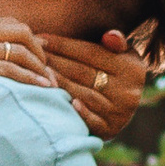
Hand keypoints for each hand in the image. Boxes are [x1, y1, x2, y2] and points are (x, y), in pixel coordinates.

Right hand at [0, 13, 61, 101]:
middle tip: (50, 75)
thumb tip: (11, 58)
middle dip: (40, 53)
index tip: (42, 62)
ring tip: (50, 86)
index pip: (10, 24)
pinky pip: (8, 68)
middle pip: (20, 30)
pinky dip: (29, 79)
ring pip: (18, 49)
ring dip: (40, 69)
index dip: (32, 41)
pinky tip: (40, 89)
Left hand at [41, 24, 151, 138]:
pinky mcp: (109, 130)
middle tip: (33, 55)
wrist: (125, 106)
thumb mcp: (122, 54)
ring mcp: (119, 113)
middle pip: (83, 73)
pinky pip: (90, 120)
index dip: (64, 45)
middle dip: (55, 62)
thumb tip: (110, 35)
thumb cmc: (115, 71)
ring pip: (83, 94)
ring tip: (37, 73)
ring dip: (58, 83)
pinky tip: (57, 98)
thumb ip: (115, 43)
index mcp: (131, 69)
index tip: (41, 39)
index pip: (91, 53)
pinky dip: (75, 110)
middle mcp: (128, 92)